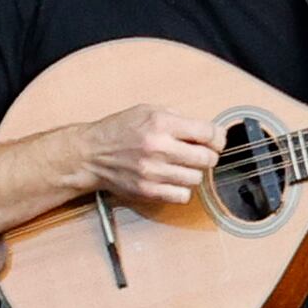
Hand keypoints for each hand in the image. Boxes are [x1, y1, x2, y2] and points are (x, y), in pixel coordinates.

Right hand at [69, 105, 226, 208]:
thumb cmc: (118, 131)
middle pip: (207, 158)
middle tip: (199, 154)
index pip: (209, 133)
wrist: (89, 154)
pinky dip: (182, 190)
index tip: (215, 140)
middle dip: (208, 156)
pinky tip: (173, 181)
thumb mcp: (147, 111)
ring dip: (193, 173)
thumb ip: (177, 118)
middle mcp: (158, 147)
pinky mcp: (147, 190)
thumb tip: (207, 131)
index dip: (218, 137)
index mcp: (162, 123)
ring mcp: (153, 171)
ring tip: (181, 167)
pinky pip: (182, 196)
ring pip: (197, 178)